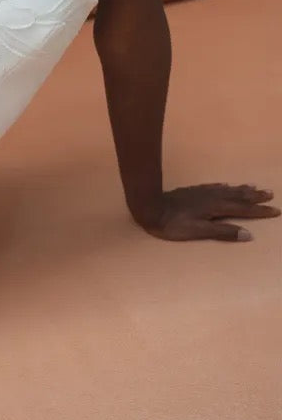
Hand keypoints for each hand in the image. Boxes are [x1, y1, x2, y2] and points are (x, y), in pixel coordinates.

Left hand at [139, 183, 279, 241]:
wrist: (149, 207)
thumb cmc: (172, 224)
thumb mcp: (198, 232)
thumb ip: (222, 232)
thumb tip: (248, 234)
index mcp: (215, 208)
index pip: (242, 209)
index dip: (259, 211)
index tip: (275, 210)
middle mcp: (211, 198)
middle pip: (237, 196)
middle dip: (254, 196)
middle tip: (270, 193)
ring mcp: (201, 193)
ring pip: (227, 190)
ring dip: (241, 189)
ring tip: (254, 186)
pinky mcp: (192, 191)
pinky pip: (213, 187)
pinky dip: (223, 186)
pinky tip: (225, 185)